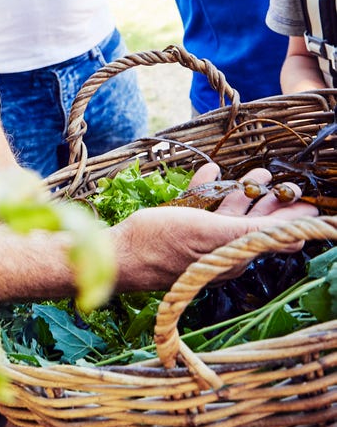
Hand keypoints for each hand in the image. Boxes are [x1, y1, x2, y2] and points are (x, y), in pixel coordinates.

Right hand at [110, 165, 316, 293]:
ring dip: (242, 191)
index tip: (309, 204)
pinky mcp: (177, 231)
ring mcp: (197, 240)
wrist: (117, 253)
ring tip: (258, 173)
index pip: (270, 235)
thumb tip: (297, 236)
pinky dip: (208, 190)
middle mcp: (218, 249)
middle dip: (269, 202)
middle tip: (285, 183)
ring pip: (227, 213)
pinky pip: (199, 209)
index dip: (290, 219)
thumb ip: (255, 234)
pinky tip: (210, 173)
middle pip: (252, 223)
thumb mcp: (212, 234)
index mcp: (232, 253)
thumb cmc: (161, 244)